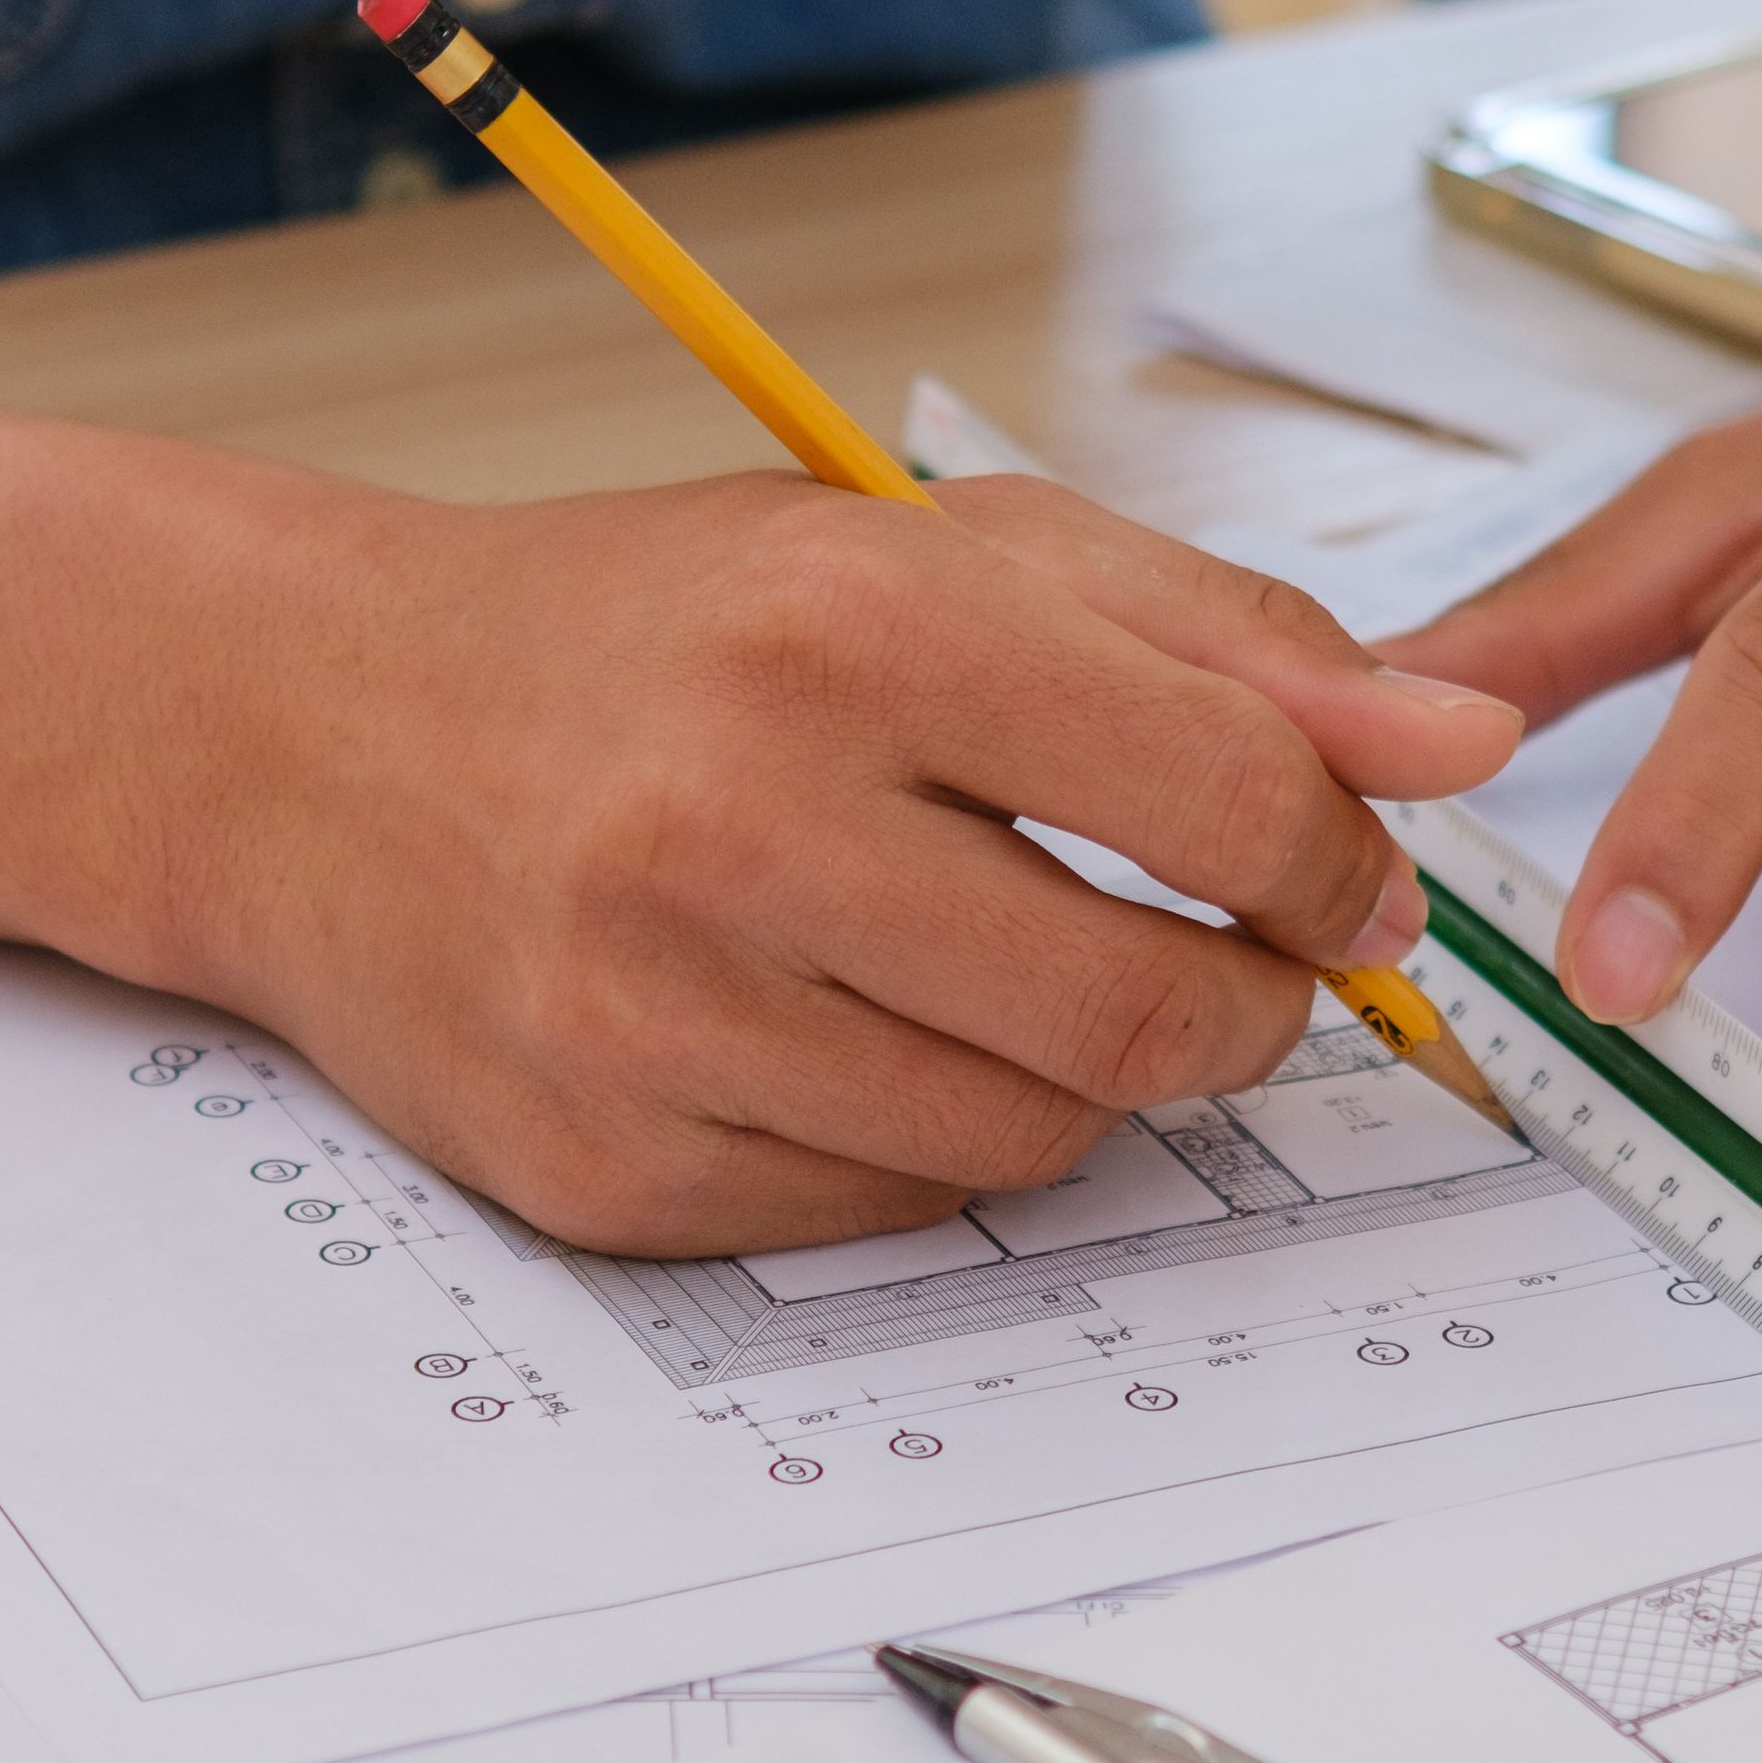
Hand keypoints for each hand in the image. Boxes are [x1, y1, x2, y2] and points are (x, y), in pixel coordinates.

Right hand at [110, 470, 1523, 1253]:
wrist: (302, 734)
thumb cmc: (644, 634)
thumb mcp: (922, 554)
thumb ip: (1215, 636)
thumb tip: (1459, 744)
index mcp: (847, 629)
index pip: (1224, 794)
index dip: (1336, 863)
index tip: (1346, 880)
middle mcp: (738, 822)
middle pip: (1150, 1015)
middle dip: (1246, 1009)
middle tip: (1231, 968)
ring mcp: (657, 1016)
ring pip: (1034, 1138)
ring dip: (1083, 1076)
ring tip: (1009, 971)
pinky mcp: (605, 1166)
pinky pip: (886, 1208)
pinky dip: (927, 1139)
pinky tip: (858, 1032)